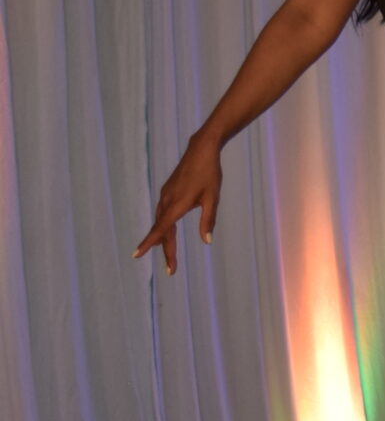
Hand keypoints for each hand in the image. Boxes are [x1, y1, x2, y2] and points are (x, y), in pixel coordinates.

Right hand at [134, 131, 222, 275]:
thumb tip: (207, 241)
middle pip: (163, 230)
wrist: (201, 150)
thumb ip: (208, 220)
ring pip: (162, 222)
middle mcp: (167, 201)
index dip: (149, 243)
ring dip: (164, 239)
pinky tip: (165, 233)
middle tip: (171, 270)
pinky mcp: (168, 191)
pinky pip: (162, 213)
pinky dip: (163, 226)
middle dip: (166, 251)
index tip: (136, 255)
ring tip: (169, 256)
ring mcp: (166, 195)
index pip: (160, 228)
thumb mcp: (213, 198)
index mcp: (177, 204)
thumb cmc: (210, 173)